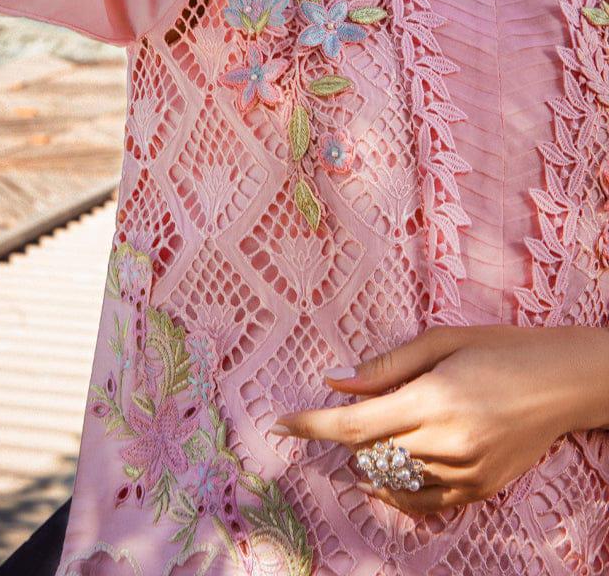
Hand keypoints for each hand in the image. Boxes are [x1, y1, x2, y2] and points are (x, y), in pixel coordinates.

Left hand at [269, 324, 592, 518]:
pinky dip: (398, 489)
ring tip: (370, 435)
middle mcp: (446, 443)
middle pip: (369, 453)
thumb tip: (336, 381)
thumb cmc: (502, 349)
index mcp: (433, 400)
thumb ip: (386, 366)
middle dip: (343, 438)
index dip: (313, 426)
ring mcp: (464, 473)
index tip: (281, 423)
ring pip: (393, 479)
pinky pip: (424, 502)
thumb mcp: (442, 341)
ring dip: (370, 460)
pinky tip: (388, 472)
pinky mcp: (479, 490)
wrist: (563, 382)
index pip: (356, 425)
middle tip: (331, 418)